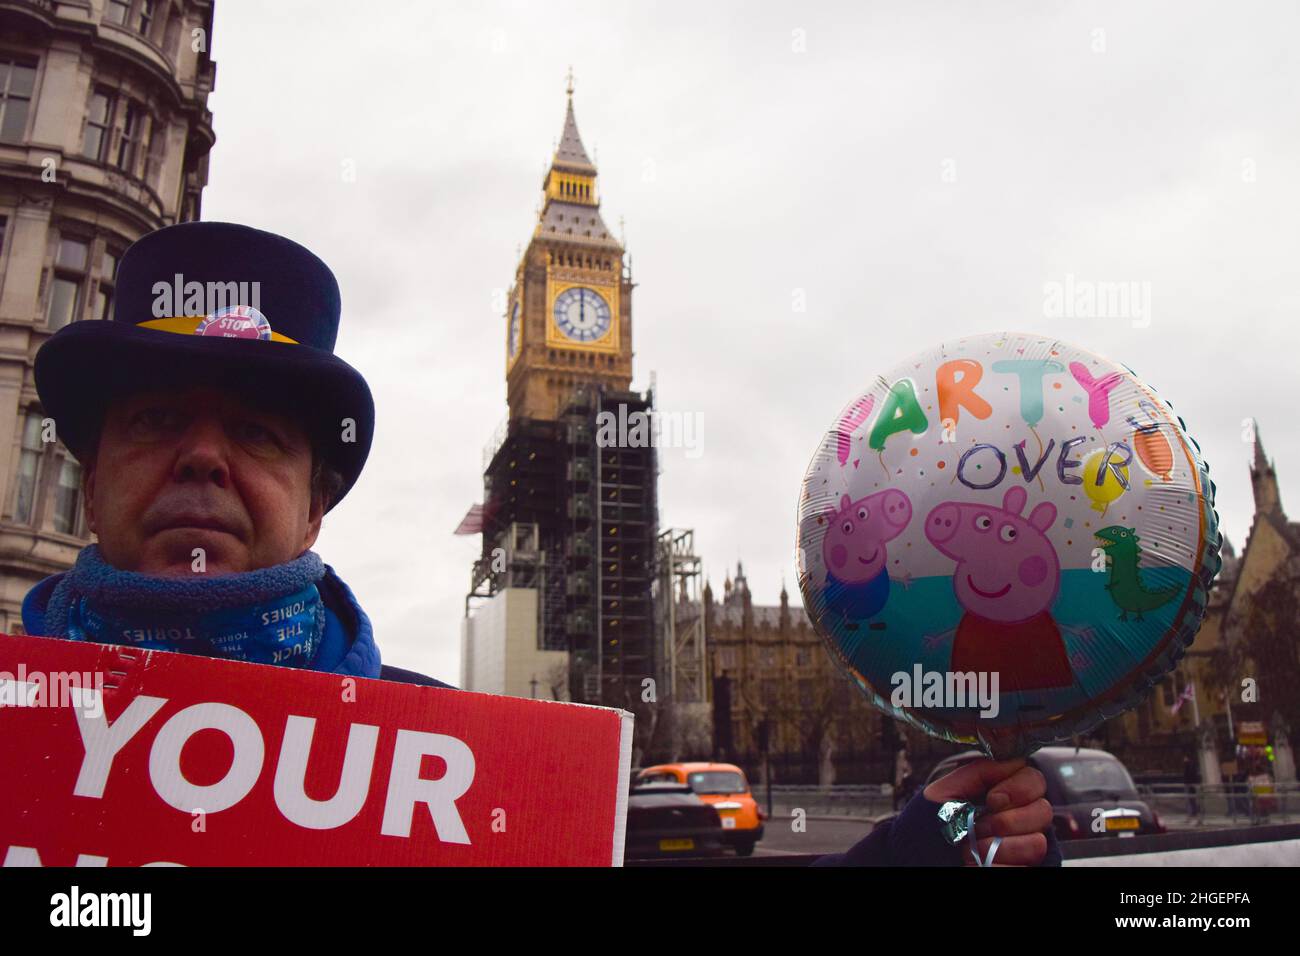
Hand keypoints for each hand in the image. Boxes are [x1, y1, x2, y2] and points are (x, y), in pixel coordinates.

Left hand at [924, 757, 1051, 865]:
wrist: (921, 856)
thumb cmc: (931, 824)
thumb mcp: (946, 791)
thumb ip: (978, 772)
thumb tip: (1014, 762)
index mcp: (1003, 791)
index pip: (1033, 779)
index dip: (1017, 788)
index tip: (992, 800)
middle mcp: (1020, 817)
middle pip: (1043, 810)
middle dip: (1007, 821)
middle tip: (979, 828)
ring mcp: (1025, 844)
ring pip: (1038, 842)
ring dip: (1001, 847)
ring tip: (975, 849)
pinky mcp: (1024, 867)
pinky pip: (1027, 867)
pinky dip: (1001, 866)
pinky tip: (982, 863)